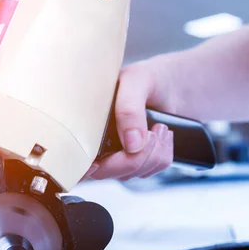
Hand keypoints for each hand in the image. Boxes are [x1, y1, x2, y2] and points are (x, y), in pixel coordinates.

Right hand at [86, 62, 175, 180]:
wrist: (174, 83)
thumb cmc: (150, 76)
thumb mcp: (137, 80)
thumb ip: (129, 109)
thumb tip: (131, 145)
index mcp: (87, 123)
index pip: (75, 160)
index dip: (83, 168)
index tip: (98, 163)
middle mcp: (98, 142)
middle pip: (107, 171)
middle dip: (135, 156)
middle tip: (151, 131)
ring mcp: (118, 155)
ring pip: (132, 173)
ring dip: (153, 152)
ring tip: (159, 126)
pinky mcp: (138, 161)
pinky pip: (151, 171)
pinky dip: (163, 153)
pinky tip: (162, 135)